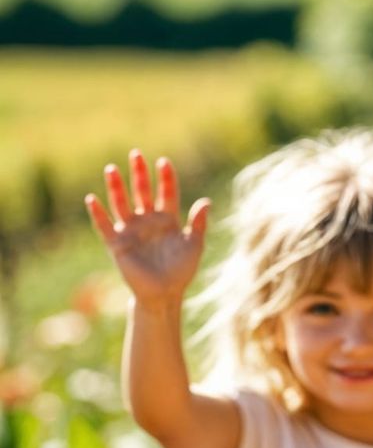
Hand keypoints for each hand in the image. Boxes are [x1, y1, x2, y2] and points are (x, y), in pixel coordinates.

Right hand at [86, 152, 208, 306]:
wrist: (165, 293)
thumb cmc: (181, 270)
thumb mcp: (194, 245)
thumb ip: (198, 223)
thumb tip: (206, 201)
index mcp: (168, 220)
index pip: (166, 193)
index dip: (165, 178)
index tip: (164, 161)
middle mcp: (147, 221)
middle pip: (142, 193)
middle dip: (139, 174)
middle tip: (136, 154)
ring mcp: (131, 231)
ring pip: (121, 204)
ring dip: (116, 187)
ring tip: (112, 168)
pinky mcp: (118, 244)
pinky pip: (105, 226)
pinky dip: (98, 214)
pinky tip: (92, 199)